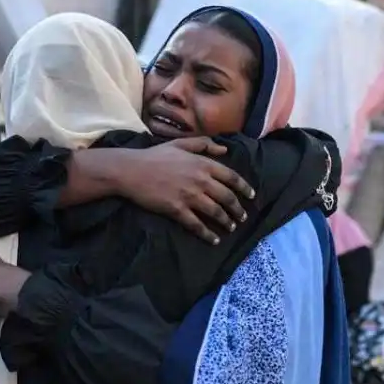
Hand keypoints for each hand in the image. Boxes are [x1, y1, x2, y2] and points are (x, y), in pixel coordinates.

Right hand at [120, 139, 254, 243]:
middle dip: (238, 209)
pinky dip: (208, 234)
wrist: (131, 171)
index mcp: (203, 164)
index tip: (251, 196)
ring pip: (215, 212)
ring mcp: (189, 196)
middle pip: (227, 198)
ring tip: (231, 228)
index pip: (232, 177)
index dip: (244, 188)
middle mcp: (200, 180)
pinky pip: (197, 225)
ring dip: (226, 222)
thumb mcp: (180, 144)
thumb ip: (204, 144)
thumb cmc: (155, 156)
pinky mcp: (177, 210)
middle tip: (242, 217)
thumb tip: (225, 150)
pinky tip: (214, 240)